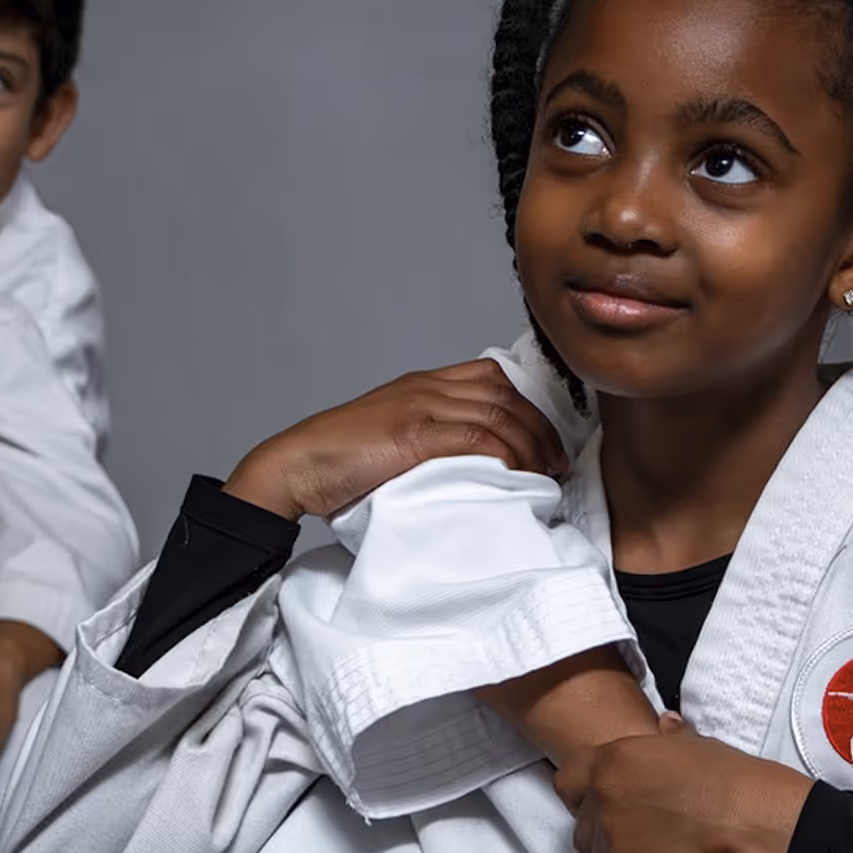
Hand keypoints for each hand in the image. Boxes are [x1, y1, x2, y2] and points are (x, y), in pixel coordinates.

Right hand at [224, 358, 566, 520]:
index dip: (527, 407)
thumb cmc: (337, 462)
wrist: (296, 466)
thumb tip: (468, 465)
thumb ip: (426, 439)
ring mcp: (420, 406)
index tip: (545, 440)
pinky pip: (479, 436)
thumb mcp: (389, 439)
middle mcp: (425, 387)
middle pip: (503, 394)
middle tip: (556, 462)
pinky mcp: (414, 432)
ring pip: (498, 414)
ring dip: (531, 445)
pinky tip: (517, 475)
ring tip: (546, 474)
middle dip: (540, 428)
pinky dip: (506, 454)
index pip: (491, 377)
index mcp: (420, 384)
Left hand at [554, 714, 812, 852]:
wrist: (745, 816)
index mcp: (611, 758)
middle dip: (601, 833)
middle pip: (581, 825)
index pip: (566, 779)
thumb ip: (666, 737)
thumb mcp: (691, 744)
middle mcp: (602, 794)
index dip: (581, 794)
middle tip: (634, 835)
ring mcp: (612, 833)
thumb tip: (666, 721)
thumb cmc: (726, 777)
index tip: (600, 804)